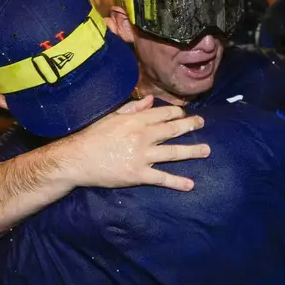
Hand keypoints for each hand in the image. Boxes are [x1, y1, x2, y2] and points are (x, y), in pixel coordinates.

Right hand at [60, 95, 209, 191]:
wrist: (77, 159)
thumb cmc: (93, 136)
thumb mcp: (112, 116)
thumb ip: (133, 108)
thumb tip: (151, 100)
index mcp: (136, 120)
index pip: (164, 113)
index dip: (178, 113)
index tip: (185, 113)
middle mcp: (143, 136)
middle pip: (173, 129)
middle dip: (191, 125)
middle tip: (202, 124)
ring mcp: (142, 156)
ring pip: (173, 152)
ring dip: (192, 151)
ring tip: (207, 150)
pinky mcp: (138, 174)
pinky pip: (162, 178)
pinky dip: (177, 182)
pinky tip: (190, 184)